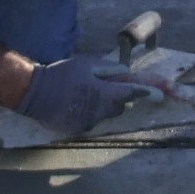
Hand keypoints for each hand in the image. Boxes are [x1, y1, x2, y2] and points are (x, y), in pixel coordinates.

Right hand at [19, 55, 153, 135]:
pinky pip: (91, 121)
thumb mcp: (85, 64)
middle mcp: (100, 111)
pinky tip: (74, 104)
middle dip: (117, 98)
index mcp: (104, 93)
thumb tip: (123, 73)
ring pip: (105, 115)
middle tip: (103, 87)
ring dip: (102, 106)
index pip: (131, 93)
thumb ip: (107, 68)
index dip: (147, 93)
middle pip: (119, 107)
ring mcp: (89, 122)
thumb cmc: (61, 74)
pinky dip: (88, 113)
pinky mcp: (78, 129)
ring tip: (84, 95)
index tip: (160, 95)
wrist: (34, 93)